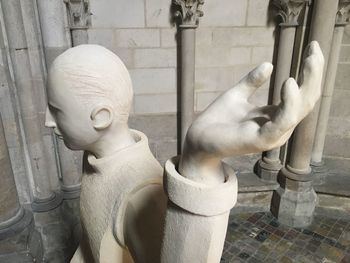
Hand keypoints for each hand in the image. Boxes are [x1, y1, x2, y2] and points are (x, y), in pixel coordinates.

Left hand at [179, 41, 323, 185]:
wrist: (198, 139)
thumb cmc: (218, 120)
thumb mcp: (237, 95)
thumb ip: (252, 82)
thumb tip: (269, 64)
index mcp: (276, 116)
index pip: (302, 94)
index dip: (310, 71)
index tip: (312, 46)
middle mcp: (279, 127)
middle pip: (307, 100)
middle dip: (314, 74)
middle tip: (314, 49)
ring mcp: (272, 135)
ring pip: (300, 110)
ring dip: (308, 84)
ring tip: (309, 60)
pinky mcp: (261, 141)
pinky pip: (282, 122)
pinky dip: (289, 103)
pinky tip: (290, 82)